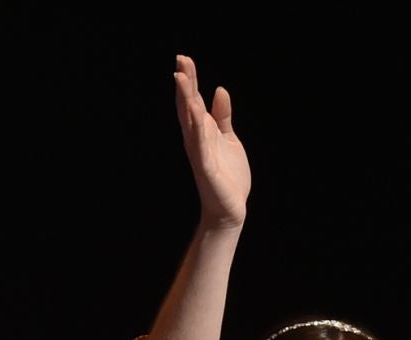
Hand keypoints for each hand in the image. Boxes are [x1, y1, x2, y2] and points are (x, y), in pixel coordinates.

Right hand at [173, 56, 247, 229]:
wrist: (230, 208)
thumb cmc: (228, 175)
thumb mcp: (229, 138)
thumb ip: (223, 116)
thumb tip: (219, 90)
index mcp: (203, 131)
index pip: (193, 101)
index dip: (190, 81)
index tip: (184, 60)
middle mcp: (197, 139)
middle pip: (189, 106)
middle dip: (185, 84)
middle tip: (180, 60)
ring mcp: (200, 152)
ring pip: (191, 121)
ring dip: (186, 100)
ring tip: (181, 79)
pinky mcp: (206, 167)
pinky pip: (201, 144)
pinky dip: (197, 128)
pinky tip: (195, 112)